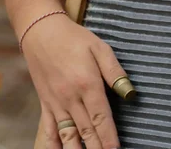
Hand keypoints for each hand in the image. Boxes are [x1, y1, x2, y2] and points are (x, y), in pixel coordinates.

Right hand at [22, 14, 125, 148]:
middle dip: (97, 148)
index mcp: (87, 84)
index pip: (101, 117)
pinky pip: (49, 131)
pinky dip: (54, 146)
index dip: (109, 137)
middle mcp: (70, 98)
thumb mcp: (100, 48)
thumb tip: (129, 93)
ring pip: (68, 135)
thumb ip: (115, 72)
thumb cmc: (74, 39)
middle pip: (86, 131)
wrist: (41, 32)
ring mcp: (56, 103)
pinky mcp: (45, 104)